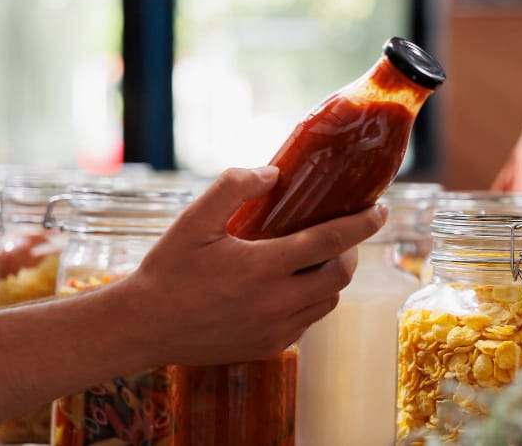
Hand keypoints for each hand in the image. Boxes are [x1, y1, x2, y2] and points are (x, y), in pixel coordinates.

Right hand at [120, 166, 385, 365]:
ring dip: (331, 279)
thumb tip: (273, 173)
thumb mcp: (195, 220)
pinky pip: (307, 323)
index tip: (379, 209)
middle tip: (342, 235)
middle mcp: (277, 303)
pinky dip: (310, 302)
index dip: (362, 223)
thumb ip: (234, 188)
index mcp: (263, 267)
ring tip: (316, 259)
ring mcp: (275, 330)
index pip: (332, 242)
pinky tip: (290, 287)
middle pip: (340, 276)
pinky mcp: (268, 348)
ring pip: (327, 303)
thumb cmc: (168, 269)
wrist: (141, 328)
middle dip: (351, 252)